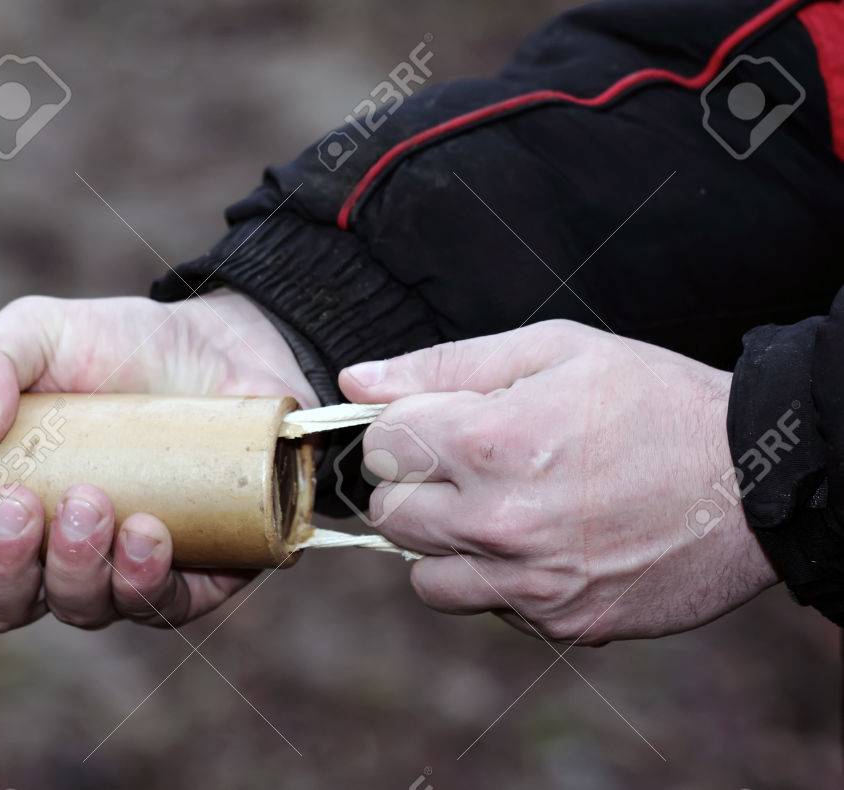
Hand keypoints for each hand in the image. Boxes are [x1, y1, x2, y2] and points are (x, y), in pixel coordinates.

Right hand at [0, 292, 315, 630]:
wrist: (220, 342)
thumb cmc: (113, 345)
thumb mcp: (36, 332)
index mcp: (0, 511)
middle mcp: (54, 555)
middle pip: (9, 605)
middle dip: (4, 570)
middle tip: (18, 504)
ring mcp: (122, 572)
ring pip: (83, 608)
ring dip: (74, 566)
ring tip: (89, 500)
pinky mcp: (195, 575)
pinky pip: (162, 604)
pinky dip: (145, 579)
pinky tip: (147, 533)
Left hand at [338, 320, 777, 643]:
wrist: (754, 479)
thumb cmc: (653, 400)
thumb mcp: (553, 350)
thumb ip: (443, 366)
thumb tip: (354, 379)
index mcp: (489, 441)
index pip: (380, 445)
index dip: (408, 427)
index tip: (443, 423)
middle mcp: (499, 521)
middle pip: (391, 512)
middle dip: (419, 484)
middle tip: (474, 464)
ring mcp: (530, 581)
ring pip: (422, 575)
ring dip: (445, 543)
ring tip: (499, 508)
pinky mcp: (561, 621)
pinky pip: (485, 608)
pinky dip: (496, 580)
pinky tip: (541, 544)